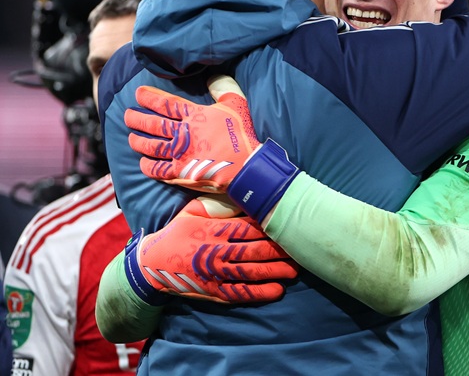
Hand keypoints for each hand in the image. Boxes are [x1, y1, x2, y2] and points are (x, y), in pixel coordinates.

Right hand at [124, 196, 297, 303]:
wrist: (151, 264)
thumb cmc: (178, 232)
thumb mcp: (193, 210)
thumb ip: (217, 204)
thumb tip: (242, 193)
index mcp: (213, 230)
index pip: (247, 228)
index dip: (269, 228)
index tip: (288, 225)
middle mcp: (215, 252)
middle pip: (254, 251)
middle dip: (279, 251)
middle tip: (300, 249)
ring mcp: (214, 274)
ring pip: (251, 273)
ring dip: (275, 272)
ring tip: (295, 270)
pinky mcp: (212, 291)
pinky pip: (239, 293)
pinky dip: (259, 293)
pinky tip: (277, 291)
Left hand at [125, 75, 260, 191]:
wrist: (246, 164)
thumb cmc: (242, 133)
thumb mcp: (236, 104)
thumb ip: (223, 89)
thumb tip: (213, 78)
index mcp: (195, 115)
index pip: (166, 104)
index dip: (150, 97)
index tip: (138, 94)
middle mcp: (184, 132)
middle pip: (153, 124)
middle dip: (137, 118)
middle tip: (127, 116)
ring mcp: (180, 153)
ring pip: (151, 145)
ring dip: (138, 141)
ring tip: (131, 137)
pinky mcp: (181, 172)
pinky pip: (157, 169)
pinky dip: (147, 165)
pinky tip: (142, 162)